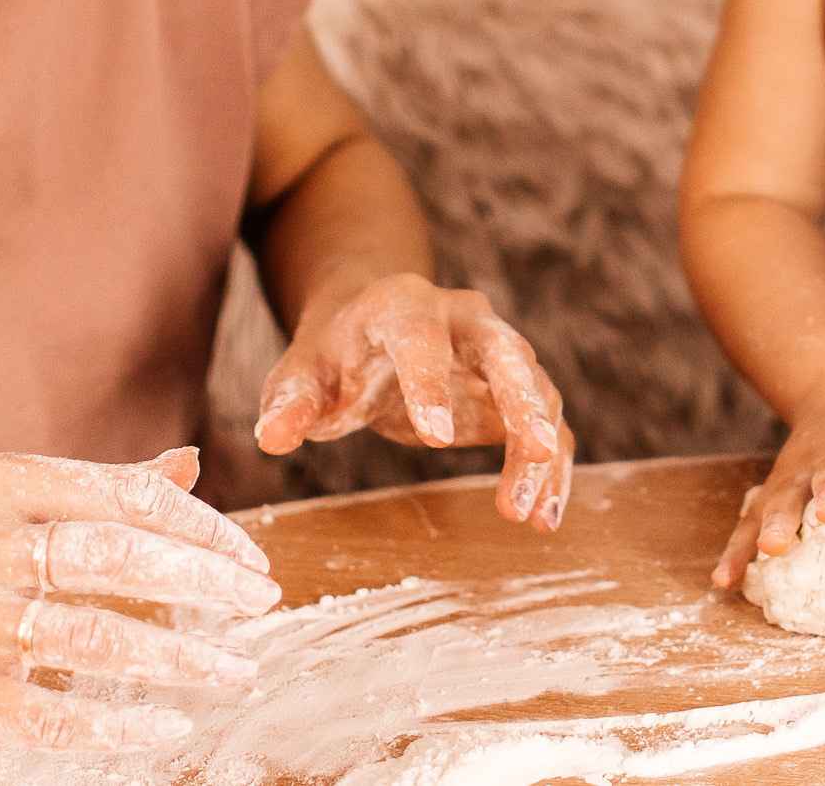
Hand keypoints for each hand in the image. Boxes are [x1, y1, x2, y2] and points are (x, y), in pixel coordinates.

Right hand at [0, 448, 279, 749]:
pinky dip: (117, 726)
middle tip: (265, 601)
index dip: (202, 527)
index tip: (252, 556)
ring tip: (239, 670)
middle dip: (206, 580)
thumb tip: (189, 465)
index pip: (126, 496)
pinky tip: (169, 727)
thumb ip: (97, 486)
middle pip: (118, 557)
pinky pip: (51, 715)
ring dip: (179, 658)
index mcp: (3, 486)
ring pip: (94, 639)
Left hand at [252, 273, 573, 530]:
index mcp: (405, 307)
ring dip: (540, 451)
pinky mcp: (518, 390)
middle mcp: (466, 319)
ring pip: (538, 391)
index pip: (422, 338)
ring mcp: (499, 353)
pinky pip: (548, 424)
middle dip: (523, 398)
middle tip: (532, 449)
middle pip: (506, 351)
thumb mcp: (303, 375)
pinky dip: (552, 468)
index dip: (429, 383)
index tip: (435, 438)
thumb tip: (272, 437)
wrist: (374, 328)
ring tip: (530, 515)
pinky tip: (545, 518)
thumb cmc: (335, 357)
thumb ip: (289, 403)